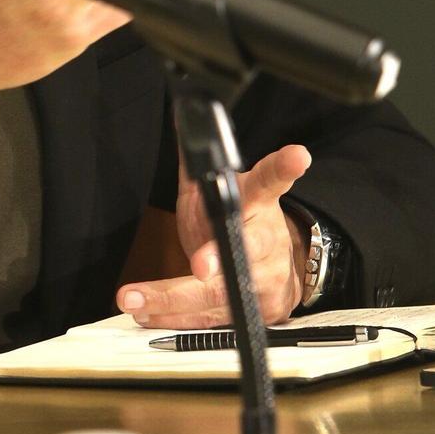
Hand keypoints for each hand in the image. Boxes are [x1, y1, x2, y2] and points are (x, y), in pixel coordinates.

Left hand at [117, 142, 310, 327]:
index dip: (283, 168)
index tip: (298, 157)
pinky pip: (211, 320)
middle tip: (200, 264)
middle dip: (218, 260)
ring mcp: (265, 281)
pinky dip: (176, 320)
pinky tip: (148, 315)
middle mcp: (264, 242)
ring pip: (218, 294)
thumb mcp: (216, 185)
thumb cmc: (235, 219)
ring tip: (137, 300)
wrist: (275, 265)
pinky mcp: (260, 312)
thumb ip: (198, 158)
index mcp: (255, 202)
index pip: (270, 180)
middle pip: (242, 250)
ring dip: (174, 300)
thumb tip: (183, 113)